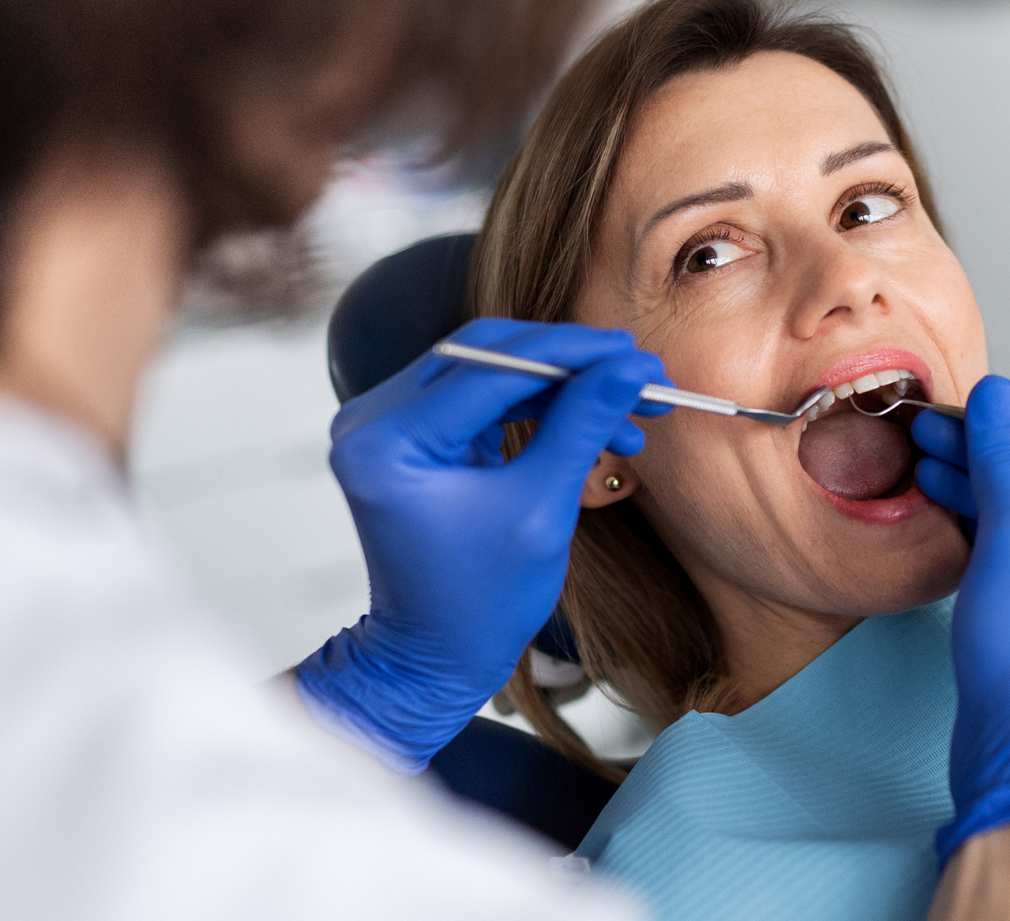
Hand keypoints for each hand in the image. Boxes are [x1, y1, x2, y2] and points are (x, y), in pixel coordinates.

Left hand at [293, 318, 669, 770]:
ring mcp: (387, 425)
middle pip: (487, 355)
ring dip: (563, 383)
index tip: (636, 356)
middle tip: (637, 370)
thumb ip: (582, 425)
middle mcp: (372, 421)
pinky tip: (593, 420)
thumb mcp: (542, 508)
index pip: (492, 367)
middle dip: (570, 361)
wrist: (436, 656)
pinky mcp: (410, 434)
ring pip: (490, 369)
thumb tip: (630, 368)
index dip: (573, 356)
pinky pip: (483, 396)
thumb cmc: (480, 601)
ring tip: (630, 405)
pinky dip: (539, 403)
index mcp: (388, 442)